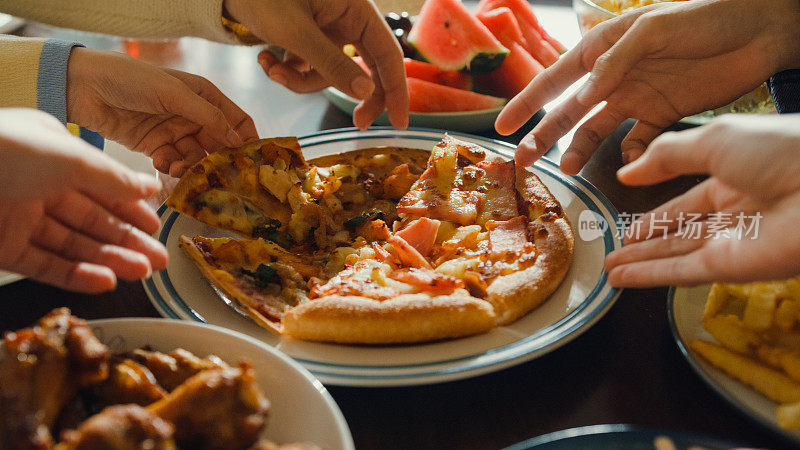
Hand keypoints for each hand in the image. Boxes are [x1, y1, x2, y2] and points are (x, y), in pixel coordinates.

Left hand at [0, 108, 167, 292]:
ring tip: (141, 273)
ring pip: (73, 245)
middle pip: (92, 219)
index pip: (103, 185)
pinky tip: (105, 280)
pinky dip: (77, 275)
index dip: (132, 207)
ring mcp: (19, 218)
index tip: (157, 226)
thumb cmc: (5, 151)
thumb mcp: (70, 157)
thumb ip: (112, 178)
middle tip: (159, 260)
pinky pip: (46, 265)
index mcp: (53, 154)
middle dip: (127, 239)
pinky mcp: (2, 249)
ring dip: (110, 259)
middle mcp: (38, 185)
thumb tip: (149, 187)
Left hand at [67, 48, 258, 176]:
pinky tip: (163, 163)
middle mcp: (193, 115)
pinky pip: (174, 163)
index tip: (254, 161)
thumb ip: (208, 116)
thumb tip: (237, 139)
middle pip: (218, 144)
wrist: (85, 87)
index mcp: (204, 96)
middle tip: (221, 177)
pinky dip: (172, 167)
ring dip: (193, 166)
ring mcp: (174, 132)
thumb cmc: (131, 79)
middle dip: (220, 160)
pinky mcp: (156, 147)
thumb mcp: (174, 93)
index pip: (236, 121)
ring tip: (182, 169)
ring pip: (196, 157)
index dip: (247, 140)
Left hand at [224, 0, 408, 129]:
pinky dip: (287, 72)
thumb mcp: (295, 32)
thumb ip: (331, 63)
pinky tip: (265, 60)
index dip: (397, 90)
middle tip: (357, 124)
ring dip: (299, 81)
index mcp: (356, 9)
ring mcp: (327, 30)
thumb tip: (365, 93)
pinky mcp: (307, 38)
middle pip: (366, 68)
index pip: (388, 55)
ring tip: (271, 69)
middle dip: (349, 93)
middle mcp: (346, 19)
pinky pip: (308, 68)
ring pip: (329, 74)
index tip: (399, 122)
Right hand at [495, 0, 799, 172]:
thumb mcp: (653, 31)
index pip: (555, 79)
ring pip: (597, 131)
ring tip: (566, 169)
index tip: (503, 127)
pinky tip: (628, 164)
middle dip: (544, 135)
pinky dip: (631, 156)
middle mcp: (614, 77)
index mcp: (603, 50)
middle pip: (569, 112)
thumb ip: (615, 62)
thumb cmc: (705, 16)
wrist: (761, 29)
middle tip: (524, 159)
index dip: (527, 104)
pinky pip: (638, 142)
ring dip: (580, 149)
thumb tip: (583, 95)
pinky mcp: (664, 115)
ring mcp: (637, 98)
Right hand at [603, 114, 799, 286]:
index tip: (629, 219)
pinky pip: (682, 271)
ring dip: (641, 263)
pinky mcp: (730, 268)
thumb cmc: (780, 151)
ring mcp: (731, 242)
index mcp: (734, 177)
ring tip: (608, 268)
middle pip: (678, 232)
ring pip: (675, 254)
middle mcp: (733, 213)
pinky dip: (650, 276)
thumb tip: (627, 172)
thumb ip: (667, 155)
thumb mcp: (716, 139)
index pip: (687, 201)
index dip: (656, 211)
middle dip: (645, 242)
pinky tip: (622, 279)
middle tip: (612, 250)